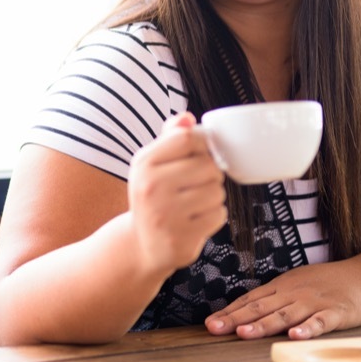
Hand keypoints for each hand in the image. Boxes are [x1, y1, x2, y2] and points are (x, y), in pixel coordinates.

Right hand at [127, 113, 227, 276]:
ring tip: (196, 202)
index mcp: (144, 163)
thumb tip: (187, 118)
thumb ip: (170, 138)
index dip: (202, 145)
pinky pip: (218, 215)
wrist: (141, 244)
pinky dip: (214, 216)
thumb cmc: (153, 196)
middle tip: (197, 184)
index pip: (187, 139)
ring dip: (213, 196)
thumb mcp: (152, 164)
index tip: (199, 155)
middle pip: (208, 165)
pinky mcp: (181, 238)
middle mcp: (151, 187)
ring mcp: (166, 215)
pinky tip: (197, 219)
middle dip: (211, 174)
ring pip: (217, 191)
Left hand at [203, 260, 360, 339]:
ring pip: (285, 315)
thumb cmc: (329, 283)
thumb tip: (245, 310)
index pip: (251, 300)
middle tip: (214, 329)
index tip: (209, 323)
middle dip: (235, 319)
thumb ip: (274, 298)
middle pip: (261, 308)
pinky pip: (321, 322)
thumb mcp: (297, 285)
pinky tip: (295, 336)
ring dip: (264, 325)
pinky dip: (308, 329)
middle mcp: (294, 293)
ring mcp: (315, 302)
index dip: (230, 312)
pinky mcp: (337, 312)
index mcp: (283, 287)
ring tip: (244, 334)